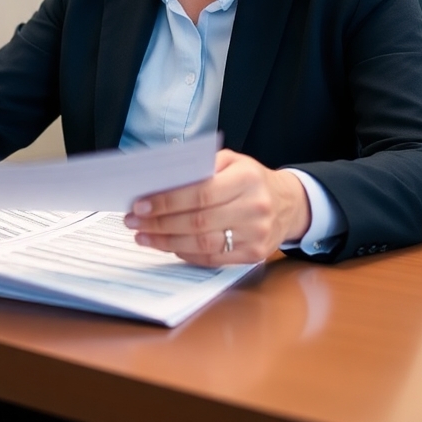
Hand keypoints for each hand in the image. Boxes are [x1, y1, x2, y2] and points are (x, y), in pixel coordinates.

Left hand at [123, 149, 310, 264]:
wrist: (289, 203)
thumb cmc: (250, 179)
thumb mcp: (231, 161)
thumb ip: (200, 168)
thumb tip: (159, 182)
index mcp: (247, 179)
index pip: (200, 193)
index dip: (167, 202)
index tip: (140, 204)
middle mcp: (254, 208)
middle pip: (197, 222)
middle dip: (159, 223)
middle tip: (133, 222)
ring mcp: (256, 235)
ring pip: (202, 244)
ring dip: (166, 242)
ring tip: (143, 235)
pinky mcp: (253, 255)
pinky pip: (212, 259)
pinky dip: (185, 253)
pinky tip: (167, 245)